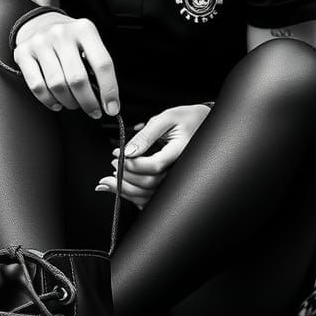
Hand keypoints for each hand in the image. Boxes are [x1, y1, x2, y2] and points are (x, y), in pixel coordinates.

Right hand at [13, 12, 119, 118]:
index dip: (109, 90)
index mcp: (84, 29)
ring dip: (69, 102)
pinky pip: (37, 86)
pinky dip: (49, 100)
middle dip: (88, 102)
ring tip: (74, 103)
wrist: (40, 21)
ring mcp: (40, 42)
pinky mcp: (23, 53)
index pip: (102, 64)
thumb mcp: (87, 41)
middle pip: (78, 79)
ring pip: (57, 85)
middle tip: (93, 111)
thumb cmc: (69, 38)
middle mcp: (61, 34)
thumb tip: (106, 98)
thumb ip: (96, 65)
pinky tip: (57, 102)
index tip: (112, 108)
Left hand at [95, 104, 211, 208]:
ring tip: (112, 179)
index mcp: (180, 152)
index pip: (154, 166)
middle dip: (126, 177)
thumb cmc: (186, 119)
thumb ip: (146, 135)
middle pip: (150, 184)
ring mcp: (175, 179)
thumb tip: (128, 151)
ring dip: (127, 190)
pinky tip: (124, 190)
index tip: (118, 155)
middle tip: (114, 164)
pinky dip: (136, 197)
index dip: (132, 163)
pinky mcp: (171, 183)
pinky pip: (153, 198)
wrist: (202, 124)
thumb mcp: (166, 118)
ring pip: (150, 195)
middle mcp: (179, 170)